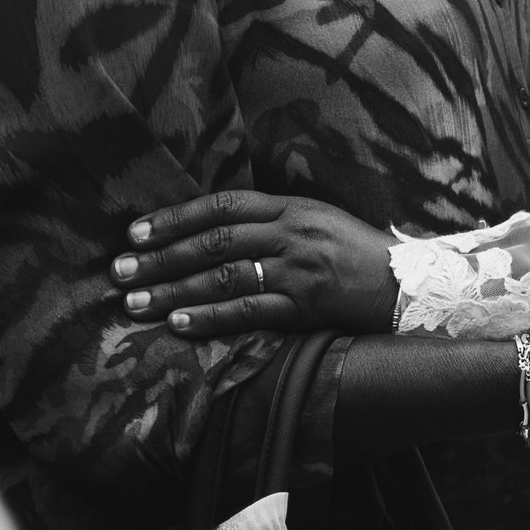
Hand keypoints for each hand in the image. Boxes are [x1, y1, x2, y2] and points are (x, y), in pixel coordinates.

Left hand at [112, 189, 395, 337]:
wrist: (409, 285)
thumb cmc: (358, 254)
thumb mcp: (317, 220)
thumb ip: (272, 221)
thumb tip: (213, 228)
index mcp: (292, 207)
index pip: (221, 205)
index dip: (175, 218)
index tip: (135, 233)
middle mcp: (293, 233)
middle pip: (213, 242)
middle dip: (161, 257)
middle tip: (119, 271)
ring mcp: (300, 271)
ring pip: (225, 277)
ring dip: (174, 289)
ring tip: (136, 303)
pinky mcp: (307, 307)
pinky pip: (250, 312)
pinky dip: (211, 317)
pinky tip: (180, 323)